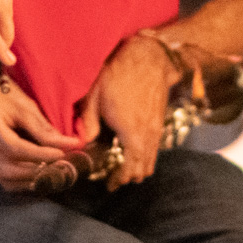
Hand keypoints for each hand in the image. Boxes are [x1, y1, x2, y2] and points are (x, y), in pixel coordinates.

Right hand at [0, 78, 86, 190]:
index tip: (61, 154)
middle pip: (7, 169)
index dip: (40, 154)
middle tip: (58, 166)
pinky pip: (0, 177)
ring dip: (29, 179)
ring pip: (3, 178)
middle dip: (36, 171)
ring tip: (50, 169)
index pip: (13, 148)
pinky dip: (20, 178)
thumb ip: (44, 128)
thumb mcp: (23, 104)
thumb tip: (71, 145)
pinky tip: (36, 171)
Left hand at [76, 34, 182, 190]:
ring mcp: (157, 129)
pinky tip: (131, 147)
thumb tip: (82, 143)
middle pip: (143, 169)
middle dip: (129, 176)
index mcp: (131, 133)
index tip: (109, 184)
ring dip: (138, 167)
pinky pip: (155, 148)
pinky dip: (144, 155)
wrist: (149, 58)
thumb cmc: (120, 73)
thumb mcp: (95, 95)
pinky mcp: (160, 122)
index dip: (119, 180)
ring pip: (151, 160)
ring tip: (122, 165)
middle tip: (114, 177)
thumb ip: (88, 122)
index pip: (130, 169)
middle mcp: (148, 135)